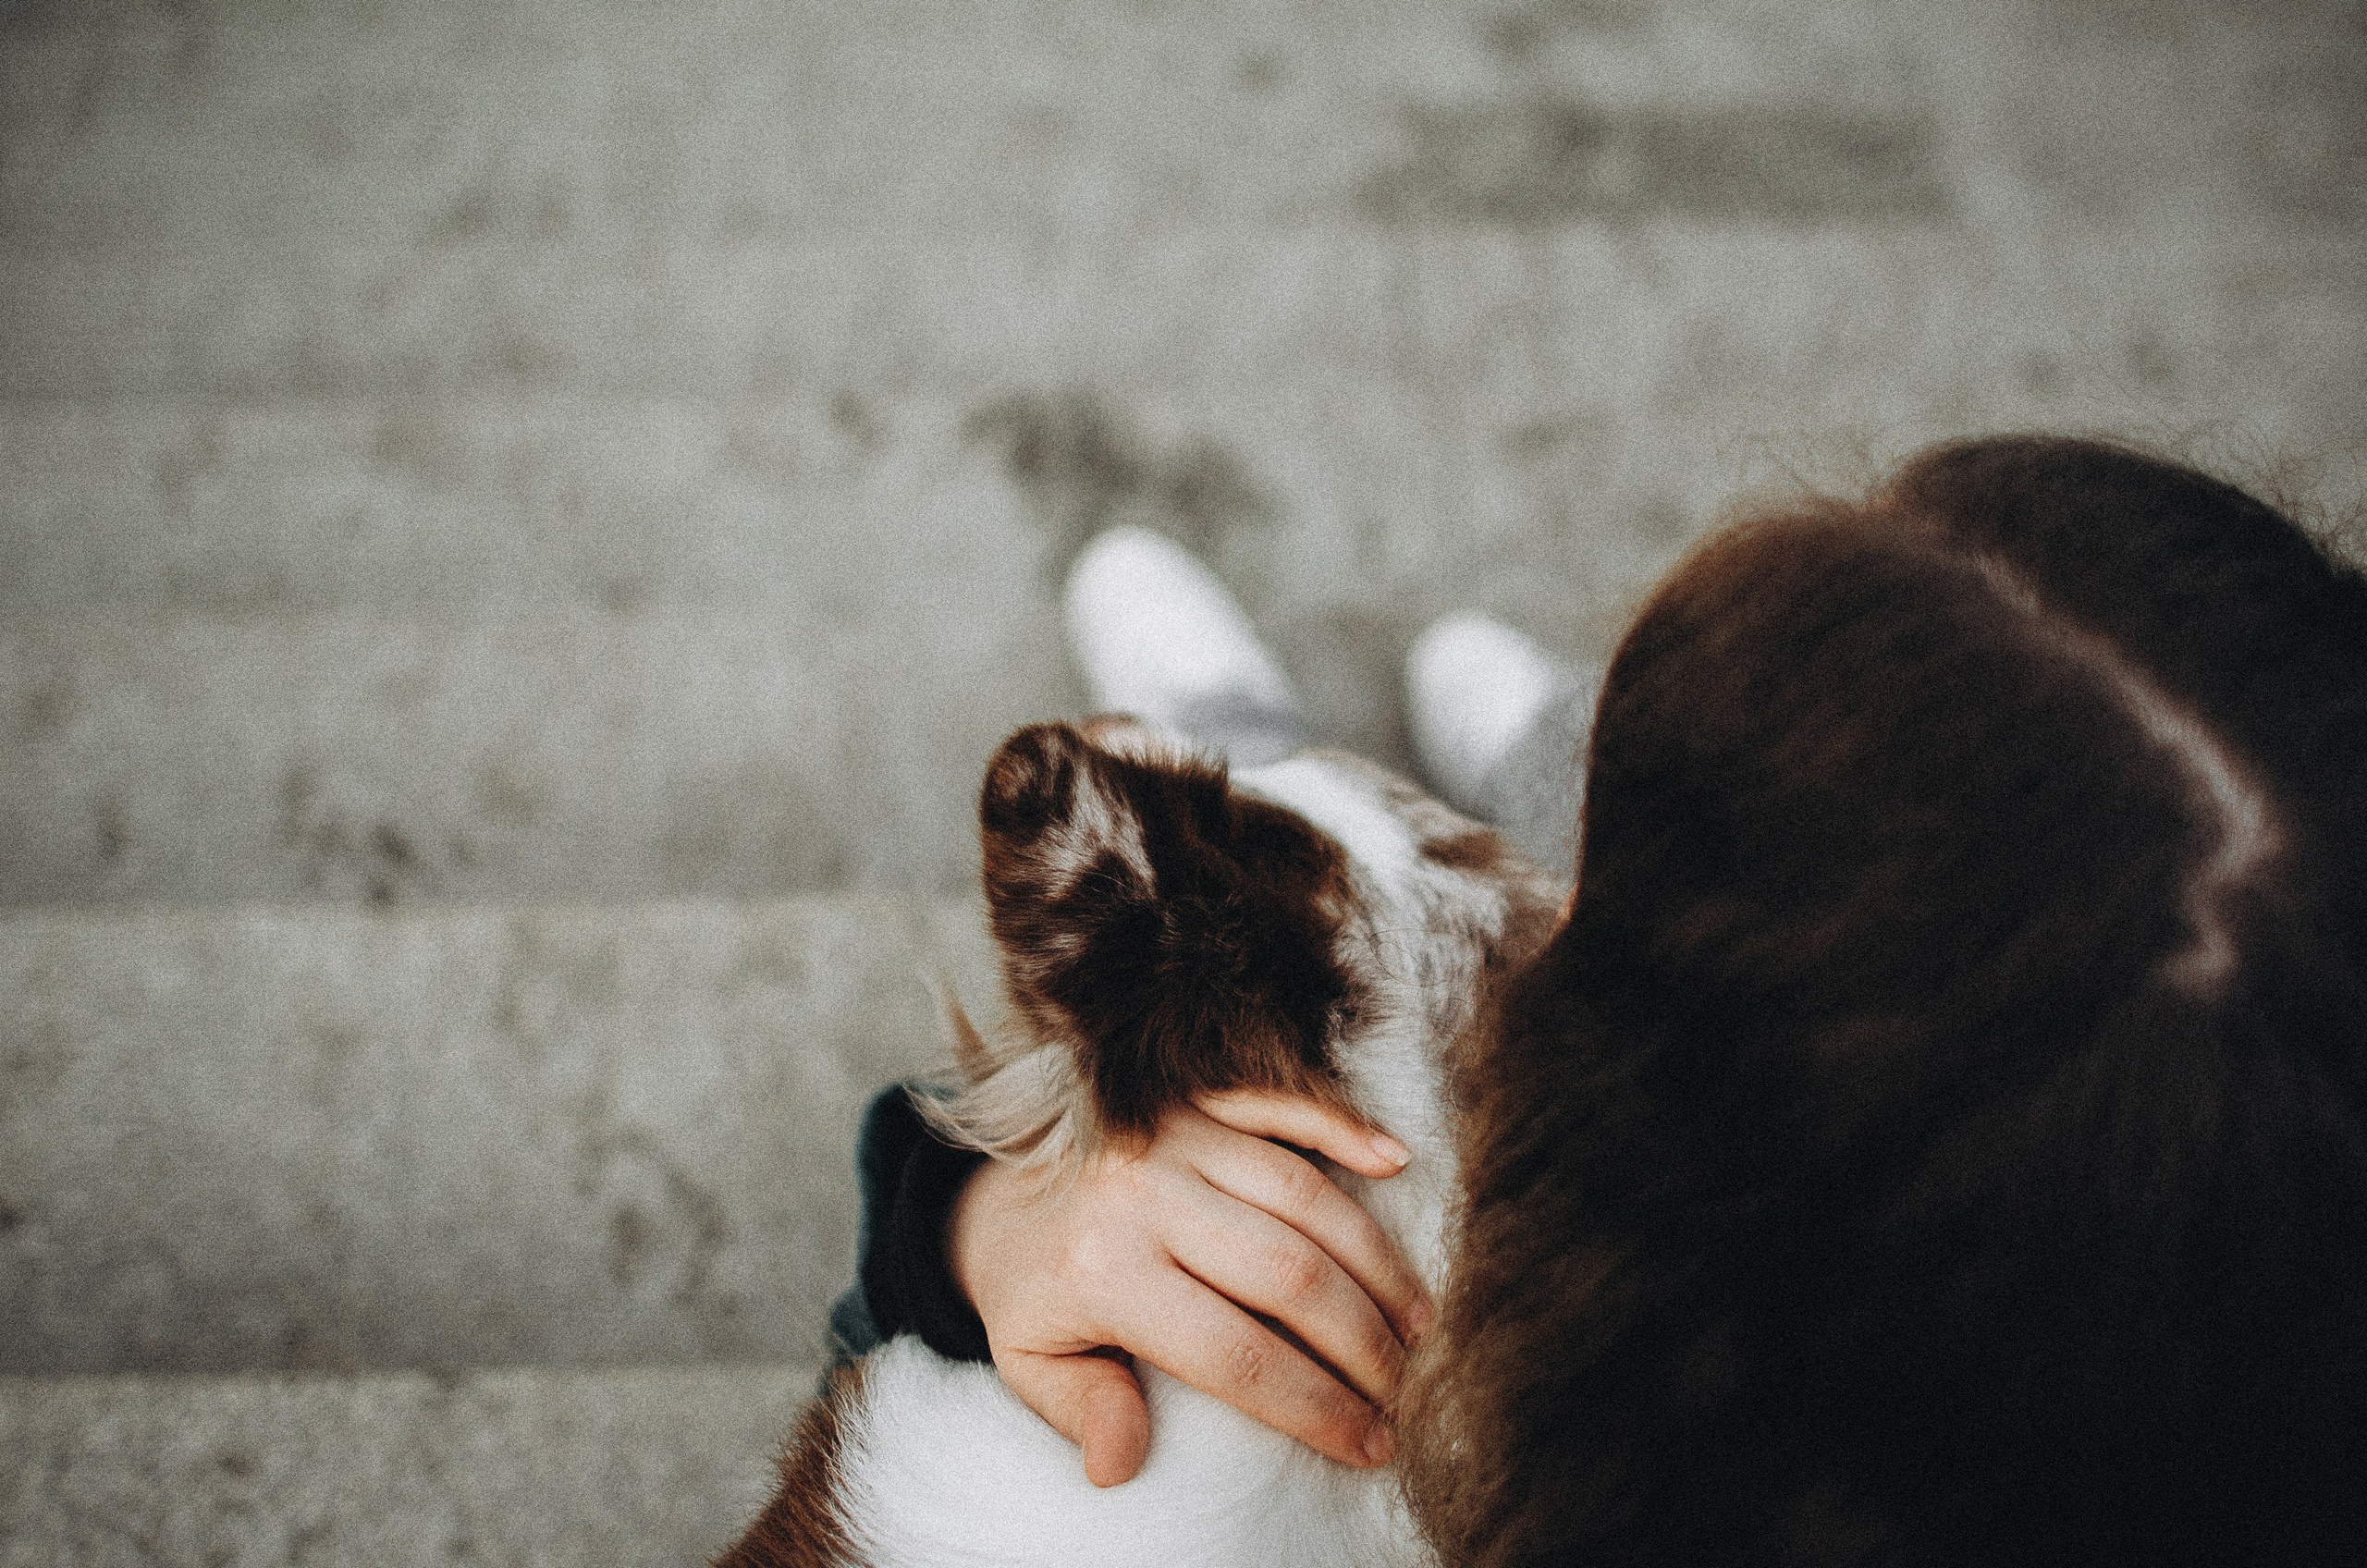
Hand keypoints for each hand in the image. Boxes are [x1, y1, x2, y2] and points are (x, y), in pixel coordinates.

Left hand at [947, 1089, 1431, 1487]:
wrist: (990, 1188)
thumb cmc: (1027, 1289)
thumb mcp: (1029, 1360)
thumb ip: (1080, 1408)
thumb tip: (1117, 1466)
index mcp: (1105, 1270)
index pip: (1235, 1354)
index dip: (1314, 1404)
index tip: (1370, 1443)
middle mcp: (1145, 1193)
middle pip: (1288, 1273)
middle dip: (1363, 1341)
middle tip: (1404, 1389)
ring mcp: (1175, 1134)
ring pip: (1303, 1195)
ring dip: (1374, 1260)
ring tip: (1416, 1324)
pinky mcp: (1193, 1097)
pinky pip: (1281, 1105)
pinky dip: (1344, 1127)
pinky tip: (1397, 1161)